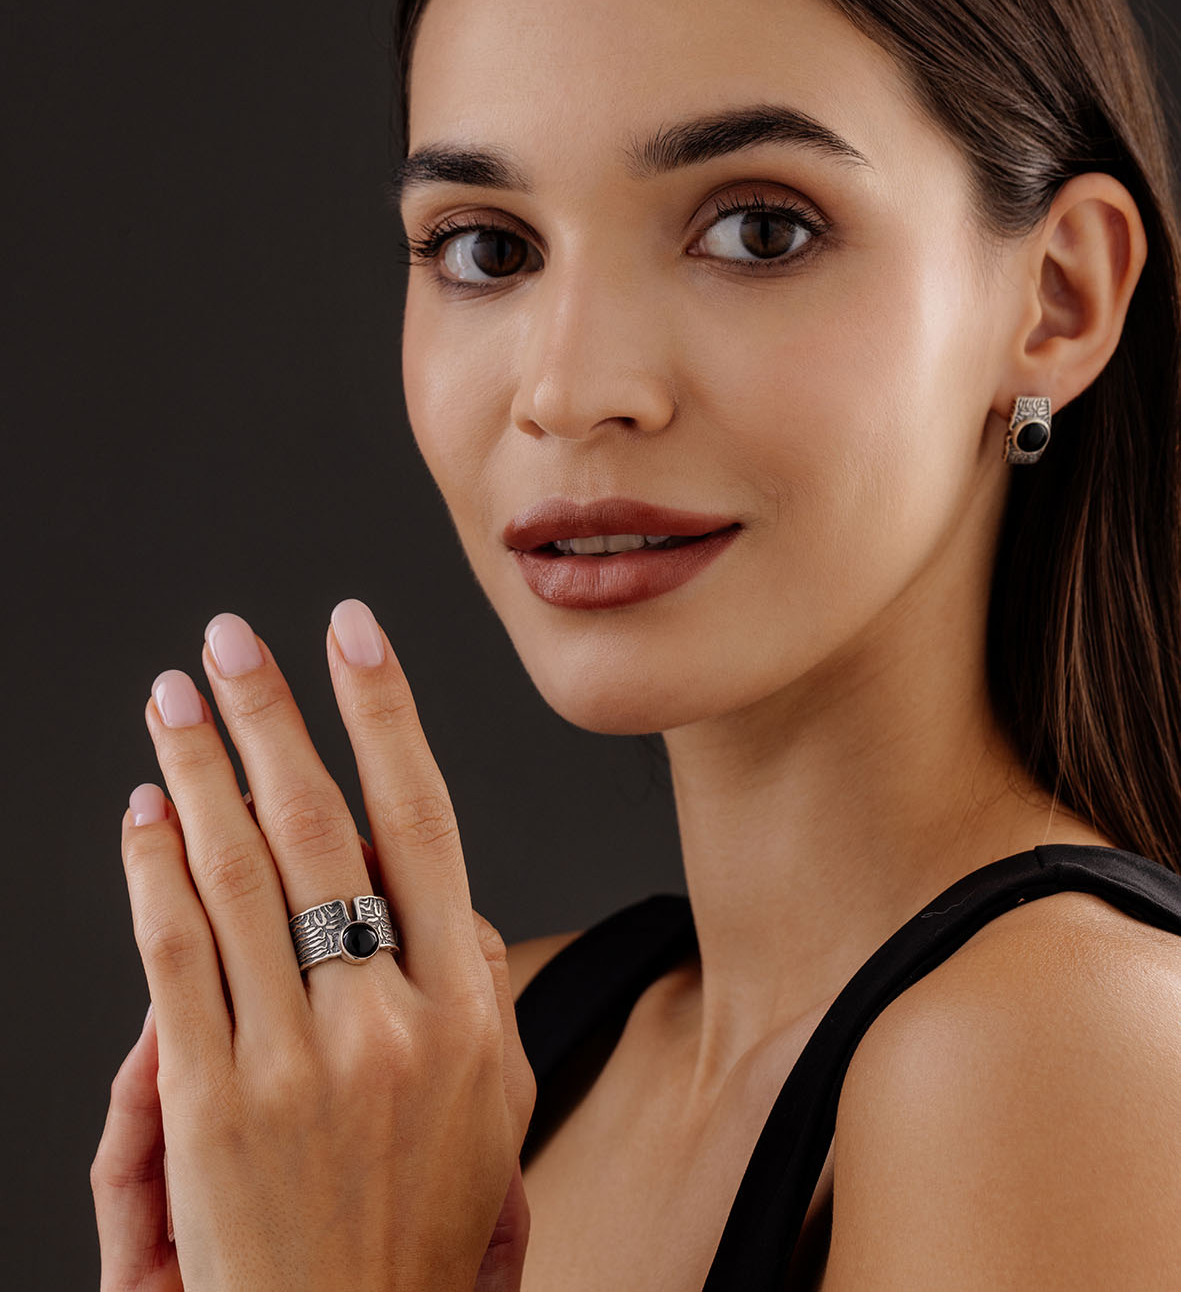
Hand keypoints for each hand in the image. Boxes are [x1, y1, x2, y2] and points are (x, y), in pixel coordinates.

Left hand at [110, 600, 536, 1290]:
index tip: (351, 636)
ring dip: (200, 769)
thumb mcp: (499, 1103)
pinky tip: (145, 812)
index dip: (384, 714)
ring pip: (236, 876)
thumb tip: (438, 891)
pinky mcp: (209, 1107)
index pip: (421, 822)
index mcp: (463, 1010)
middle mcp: (383, 1023)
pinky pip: (174, 960)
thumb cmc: (421, 1225)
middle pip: (317, 828)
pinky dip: (153, 871)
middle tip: (231, 642)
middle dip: (270, 716)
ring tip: (175, 700)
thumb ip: (477, 982)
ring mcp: (292, 1064)